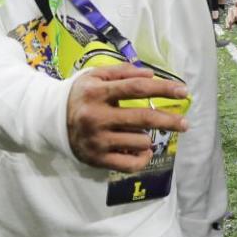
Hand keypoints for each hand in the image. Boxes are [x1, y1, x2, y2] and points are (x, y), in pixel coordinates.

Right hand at [67, 64, 188, 172]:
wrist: (51, 121)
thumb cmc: (81, 95)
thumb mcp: (95, 75)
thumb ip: (122, 72)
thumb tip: (151, 75)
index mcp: (96, 93)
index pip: (136, 88)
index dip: (162, 88)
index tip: (183, 91)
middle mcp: (97, 117)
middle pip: (142, 118)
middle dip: (169, 120)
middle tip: (185, 123)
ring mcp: (97, 141)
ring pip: (139, 141)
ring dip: (148, 138)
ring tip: (142, 133)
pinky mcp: (97, 159)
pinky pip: (130, 164)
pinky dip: (143, 158)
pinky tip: (144, 150)